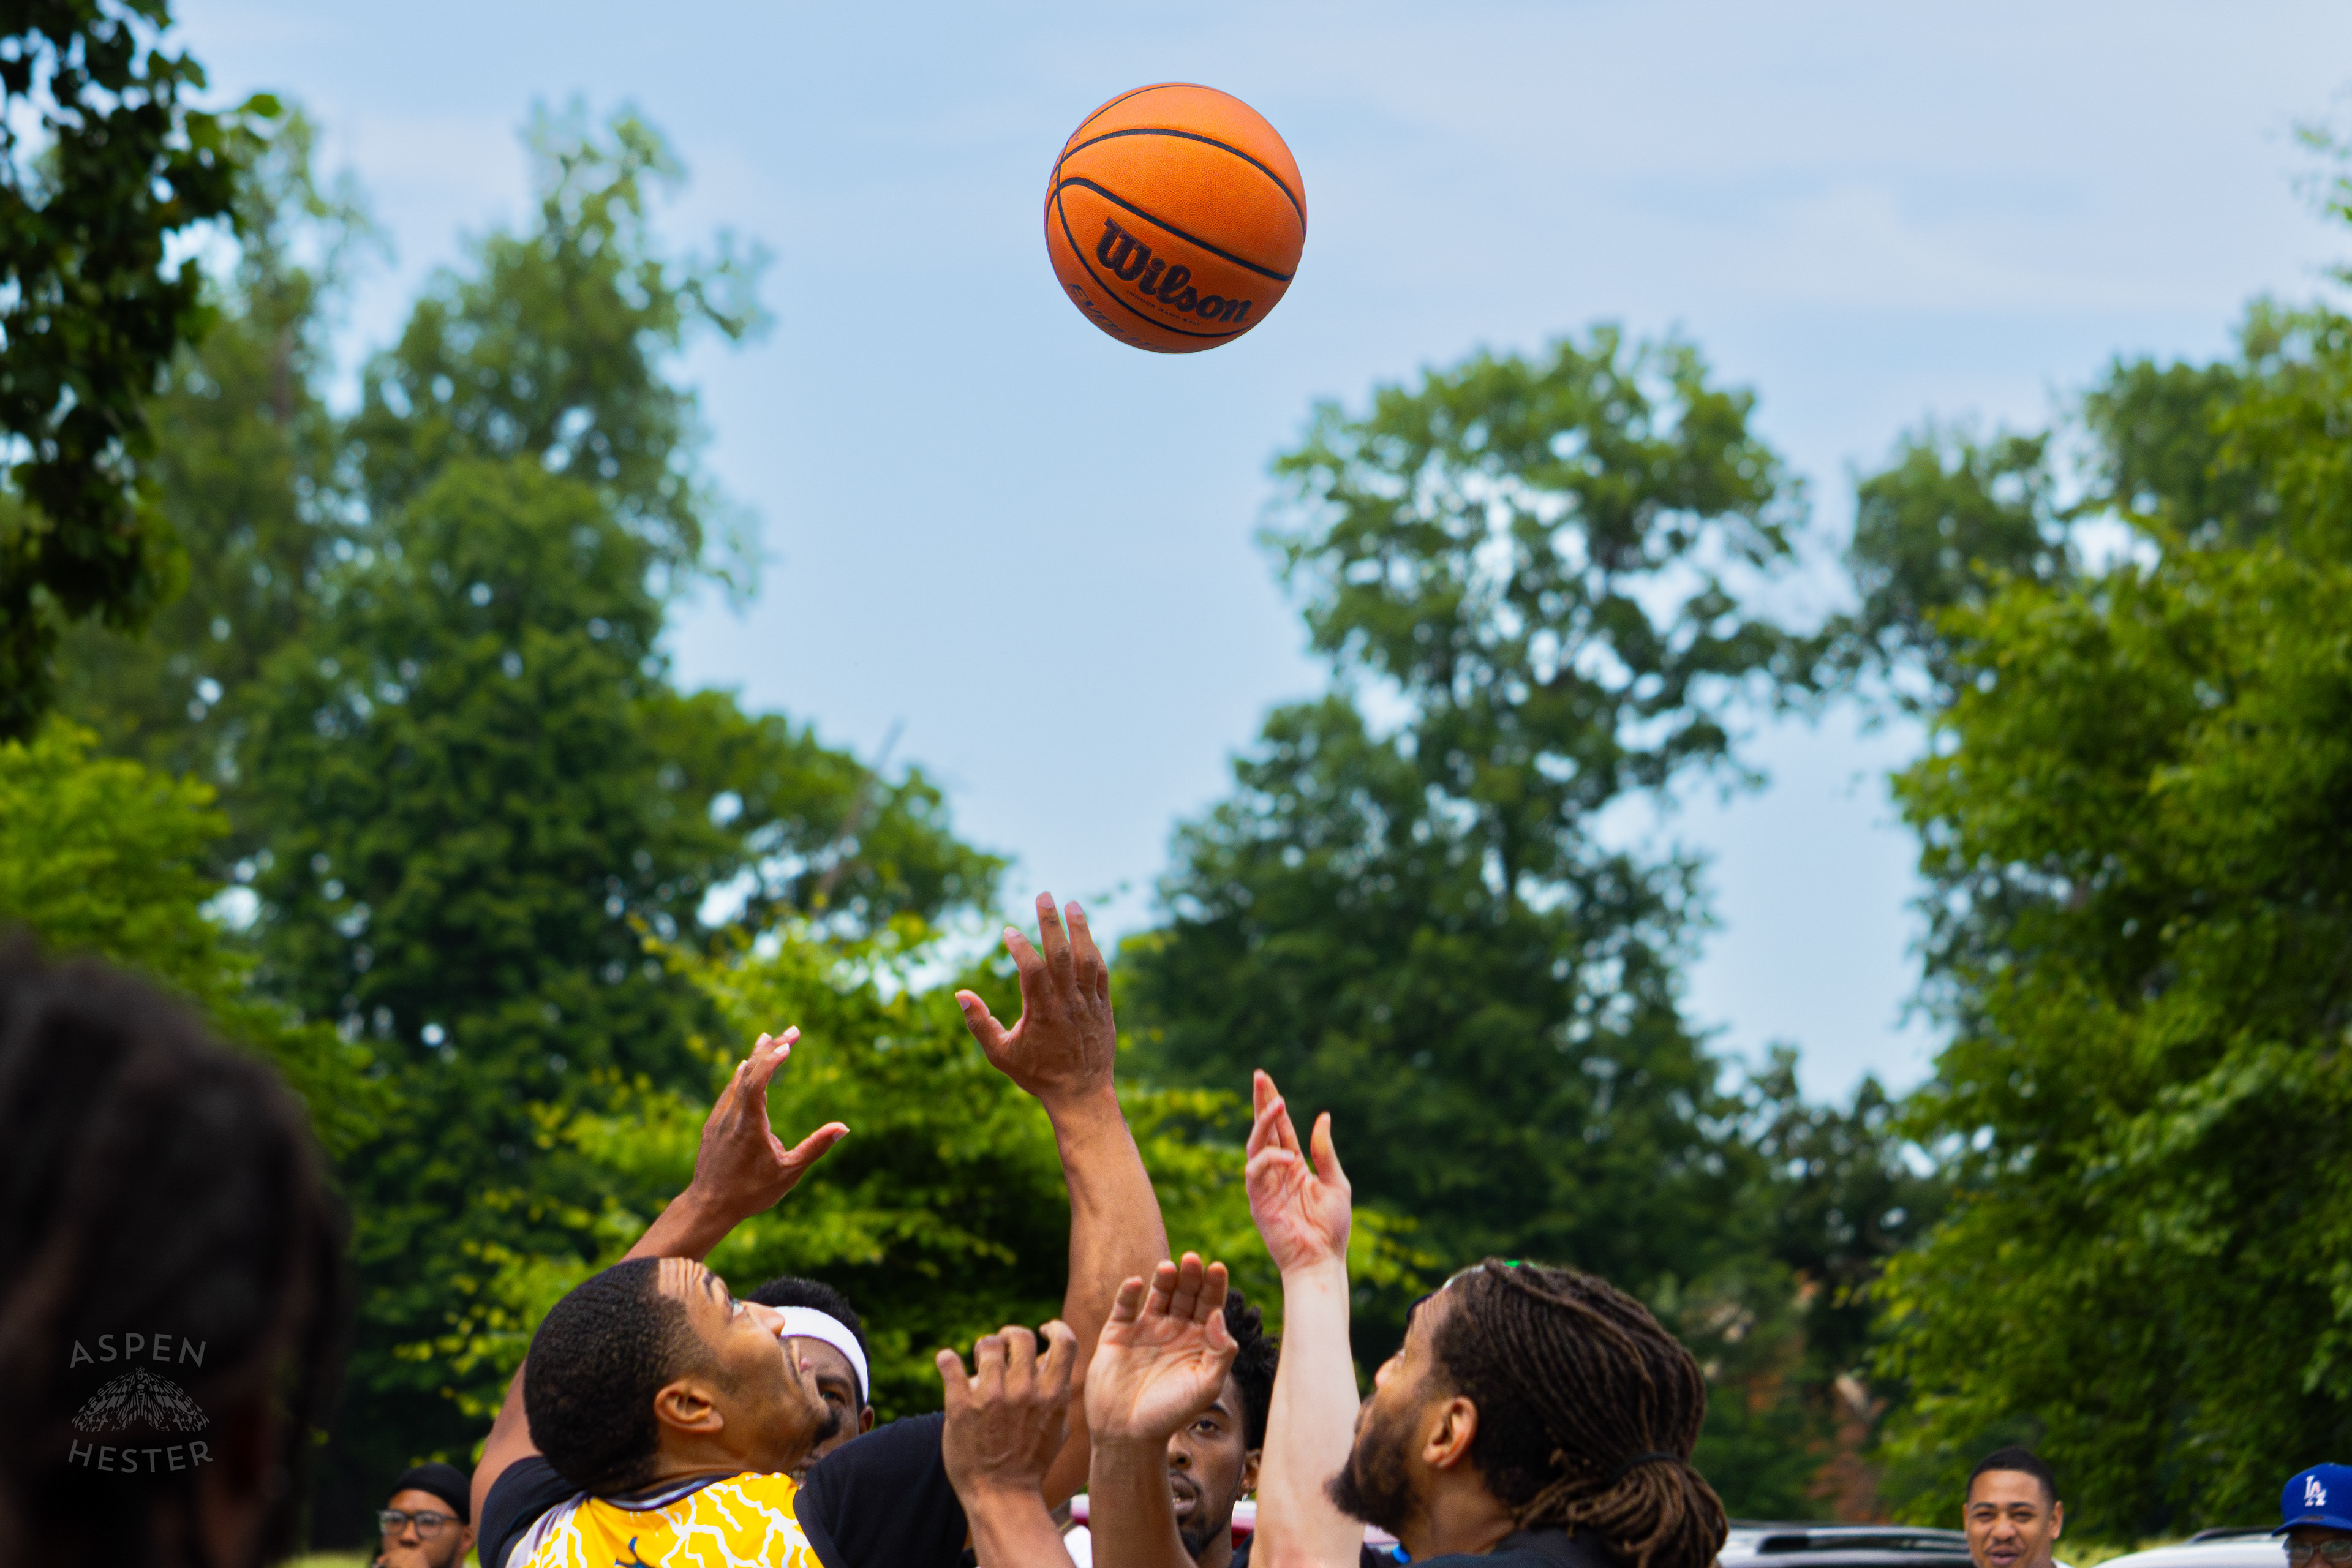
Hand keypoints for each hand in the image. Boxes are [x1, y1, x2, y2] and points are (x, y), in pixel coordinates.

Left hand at [687, 1028, 849, 1223]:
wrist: (708, 1206)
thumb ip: (815, 1147)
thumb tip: (843, 1127)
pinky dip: (740, 1074)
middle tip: (794, 1030)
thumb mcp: (789, 1173)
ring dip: (755, 1057)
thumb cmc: (750, 1193)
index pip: (757, 1082)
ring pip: (737, 1079)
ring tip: (770, 1037)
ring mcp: (720, 1119)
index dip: (771, 1060)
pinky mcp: (713, 1125)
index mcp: (749, 1125)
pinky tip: (744, 1066)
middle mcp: (731, 1116)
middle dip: (771, 1049)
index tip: (788, 1044)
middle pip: (748, 1072)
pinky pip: (728, 1091)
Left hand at [937, 1319, 1079, 1500]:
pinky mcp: (961, 1407)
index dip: (1055, 1328)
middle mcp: (1025, 1392)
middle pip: (1021, 1336)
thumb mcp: (1058, 1428)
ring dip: (983, 1347)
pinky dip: (946, 1359)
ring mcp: (992, 1398)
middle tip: (1002, 1346)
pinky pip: (949, 1363)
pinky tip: (947, 1362)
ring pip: (987, 1344)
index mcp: (1052, 1395)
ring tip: (979, 1360)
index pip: (1065, 1341)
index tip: (1043, 1330)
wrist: (1001, 1496)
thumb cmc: (1031, 1463)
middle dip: (1010, 1335)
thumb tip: (1055, 1365)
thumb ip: (1059, 1395)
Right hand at [955, 893, 1115, 1109]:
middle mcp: (1067, 1005)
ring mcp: (1089, 1005)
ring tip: (1071, 904)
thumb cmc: (1037, 1074)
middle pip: (1061, 955)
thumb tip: (960, 994)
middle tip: (1043, 894)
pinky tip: (1086, 936)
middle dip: (1051, 922)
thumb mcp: (1001, 1054)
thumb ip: (979, 1023)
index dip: (1020, 947)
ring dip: (1080, 929)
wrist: (1081, 1094)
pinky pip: (1101, 974)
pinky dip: (1094, 952)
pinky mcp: (1104, 1008)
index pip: (1032, 970)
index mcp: (1041, 1013)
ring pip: (1087, 959)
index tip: (1008, 930)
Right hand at [1085, 1253, 1237, 1444]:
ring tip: (1169, 1267)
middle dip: (1190, 1276)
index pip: (1210, 1304)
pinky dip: (1128, 1292)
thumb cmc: (1171, 1413)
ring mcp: (1145, 1328)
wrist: (1128, 1435)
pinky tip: (1136, 1284)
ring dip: (1164, 1279)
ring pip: (1157, 1294)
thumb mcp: (1205, 1386)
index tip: (1218, 1268)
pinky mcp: (1118, 1332)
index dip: (1214, 1286)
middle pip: (1185, 1293)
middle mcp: (1174, 1329)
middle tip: (1193, 1260)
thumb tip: (1218, 1315)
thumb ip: (1219, 1352)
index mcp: (1198, 1339)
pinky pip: (1124, 1306)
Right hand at [1246, 1070, 1350, 1275]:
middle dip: (1260, 1103)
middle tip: (1259, 1075)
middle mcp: (1276, 1173)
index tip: (1266, 1080)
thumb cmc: (1332, 1229)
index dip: (1272, 1105)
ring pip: (1255, 1145)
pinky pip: (1255, 1172)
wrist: (1323, 1260)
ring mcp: (1265, 1186)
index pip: (1280, 1129)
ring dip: (1263, 1123)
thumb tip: (1323, 1116)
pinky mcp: (1258, 1201)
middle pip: (1263, 1130)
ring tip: (1277, 1102)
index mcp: (1294, 1167)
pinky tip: (1288, 1157)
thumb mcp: (1336, 1183)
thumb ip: (1325, 1151)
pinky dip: (1269, 1159)